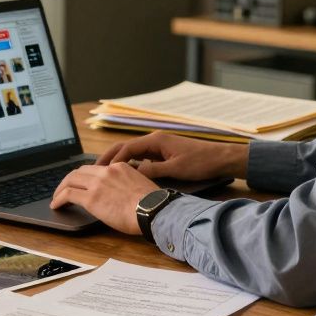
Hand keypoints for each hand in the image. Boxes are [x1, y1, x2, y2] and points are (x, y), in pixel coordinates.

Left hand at [50, 163, 156, 233]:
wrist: (153, 210)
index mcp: (119, 167)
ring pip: (70, 180)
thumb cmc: (153, 204)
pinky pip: (68, 194)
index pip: (95, 167)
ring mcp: (97, 184)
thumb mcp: (140, 185)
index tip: (81, 182)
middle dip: (69, 180)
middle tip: (65, 188)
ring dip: (61, 189)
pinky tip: (56, 205)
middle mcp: (106, 171)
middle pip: (79, 171)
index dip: (85, 175)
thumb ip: (128, 184)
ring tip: (57, 198)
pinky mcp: (91, 198)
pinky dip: (59, 199)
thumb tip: (122, 194)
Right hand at [97, 131, 247, 180]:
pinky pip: (142, 158)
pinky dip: (131, 165)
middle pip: (125, 148)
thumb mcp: (175, 169)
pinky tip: (126, 175)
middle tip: (94, 170)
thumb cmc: (201, 162)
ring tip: (105, 174)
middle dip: (109, 158)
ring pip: (133, 153)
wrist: (220, 158)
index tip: (99, 171)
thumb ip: (152, 171)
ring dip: (119, 162)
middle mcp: (155, 140)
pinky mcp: (164, 153)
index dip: (111, 160)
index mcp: (156, 140)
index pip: (126, 148)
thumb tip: (131, 175)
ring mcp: (159, 146)